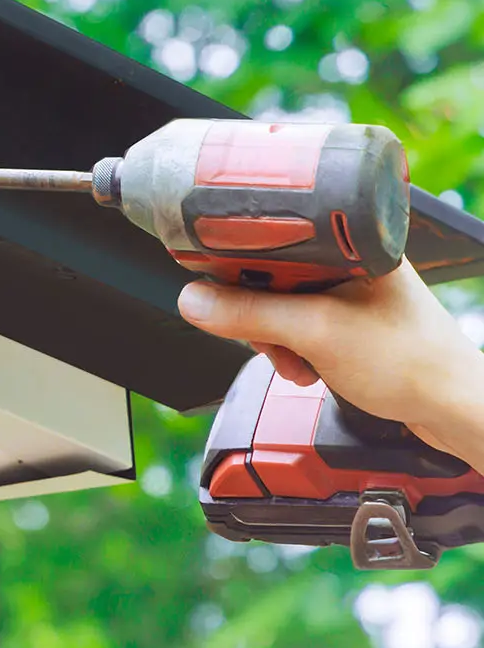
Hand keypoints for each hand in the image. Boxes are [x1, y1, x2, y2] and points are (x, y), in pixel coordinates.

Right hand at [177, 261, 483, 459]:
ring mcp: (357, 293)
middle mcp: (355, 261)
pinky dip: (296, 349)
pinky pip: (304, 325)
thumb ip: (249, 314)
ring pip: (286, 304)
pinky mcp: (355, 321)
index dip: (242, 264)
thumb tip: (193, 299)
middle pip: (273, 275)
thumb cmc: (412, 364)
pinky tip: (308, 367)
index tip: (225, 289)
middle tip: (273, 342)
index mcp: (353, 242)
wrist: (454, 410)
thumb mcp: (314, 334)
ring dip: (279, 339)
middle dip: (262, 316)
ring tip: (298, 362)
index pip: (274, 236)